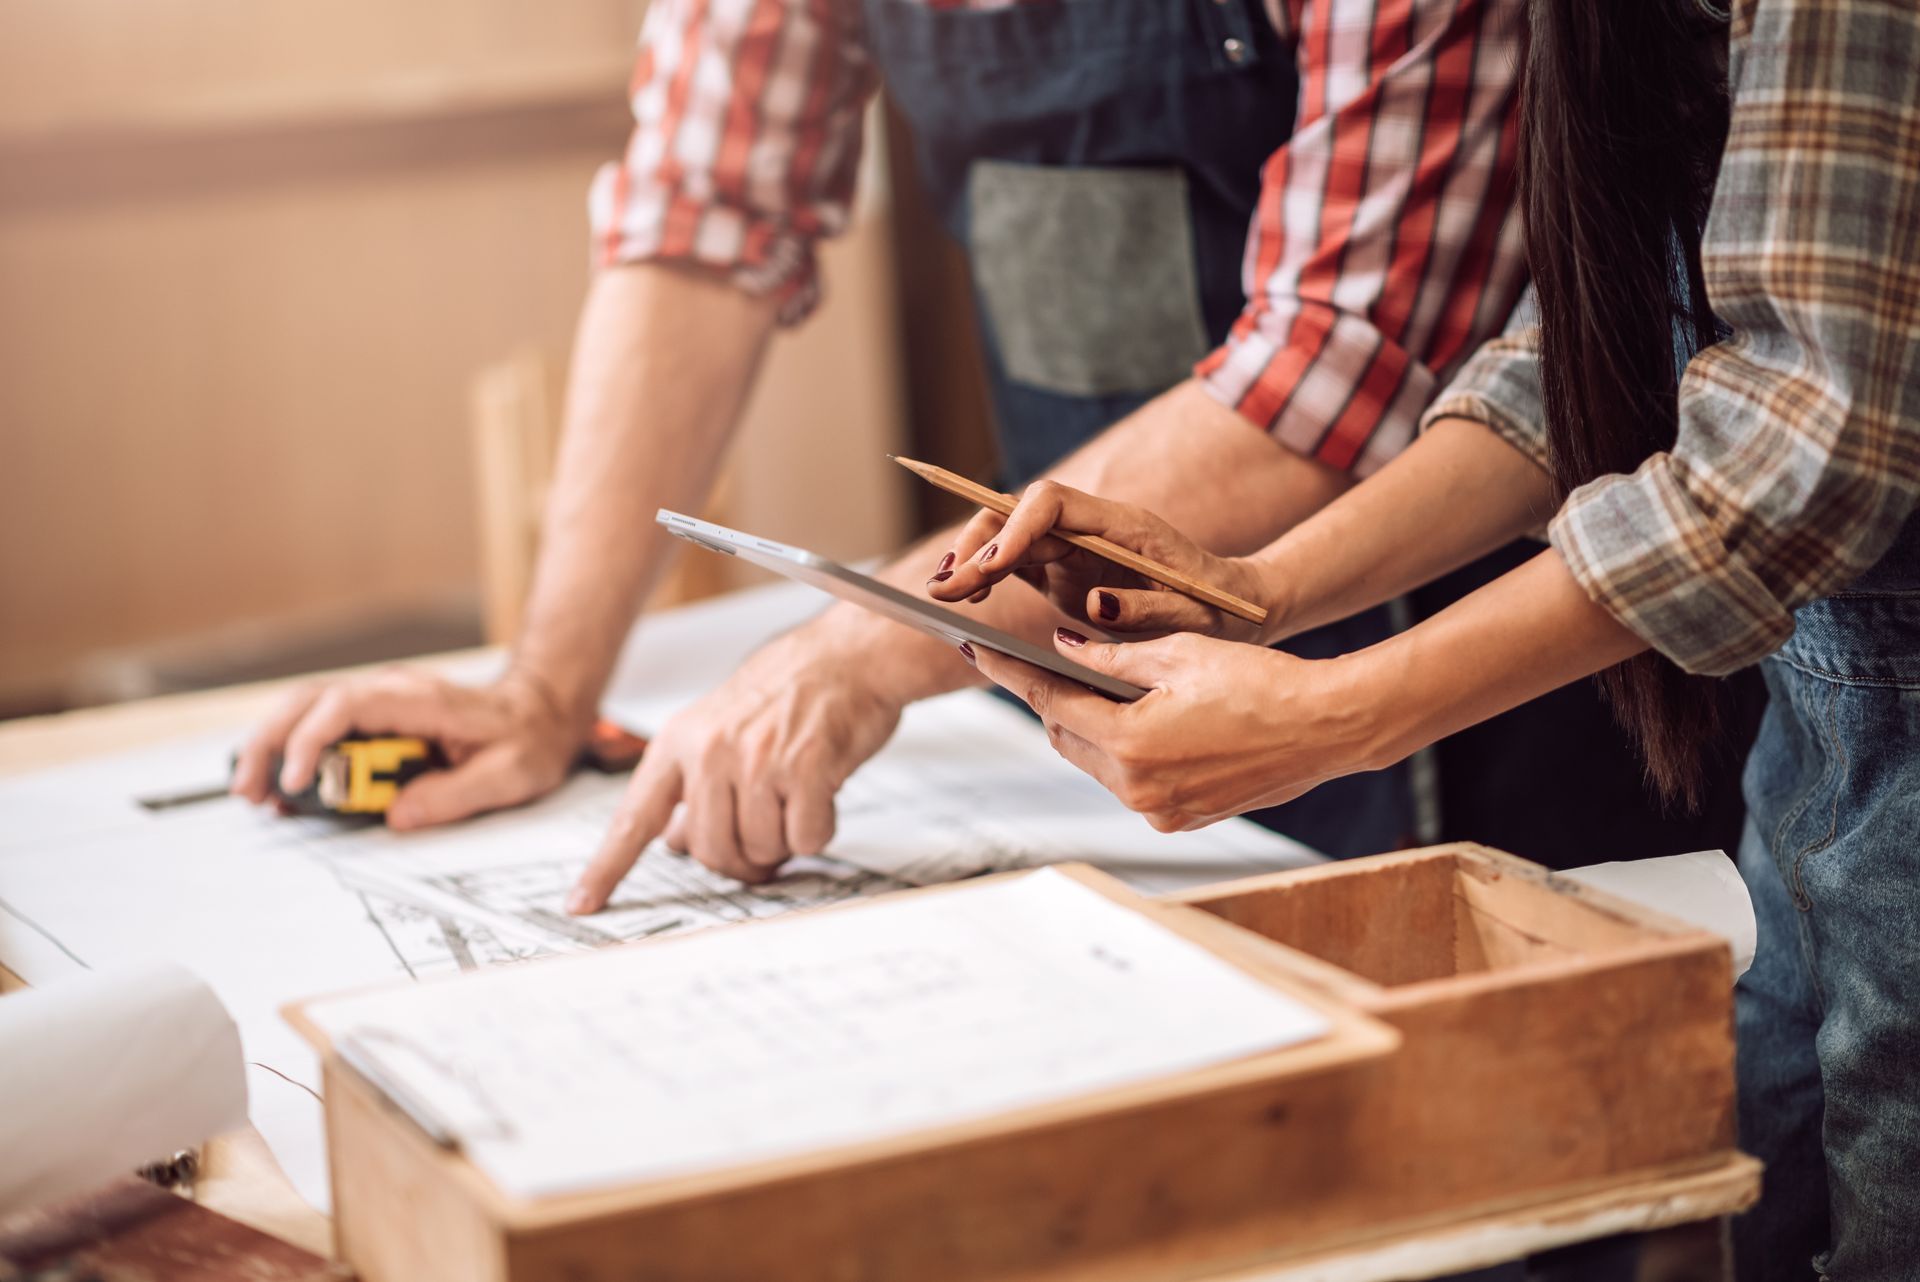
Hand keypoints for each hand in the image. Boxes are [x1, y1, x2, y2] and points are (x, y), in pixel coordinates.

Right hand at [231, 667, 583, 829]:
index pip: (346, 705)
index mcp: (421, 700)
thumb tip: (397, 816)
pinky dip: (298, 755)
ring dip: (274, 748)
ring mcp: (382, 703)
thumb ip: (453, 794)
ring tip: (256, 794)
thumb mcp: (509, 774)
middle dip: (270, 742)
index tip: (298, 781)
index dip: (312, 739)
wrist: (544, 710)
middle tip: (249, 789)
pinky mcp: (379, 720)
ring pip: (308, 711)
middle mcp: (393, 693)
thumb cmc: (529, 737)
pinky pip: (326, 729)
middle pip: (309, 701)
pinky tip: (288, 790)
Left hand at [566, 629, 902, 909]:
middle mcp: (711, 750)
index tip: (583, 903)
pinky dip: (818, 830)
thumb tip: (674, 839)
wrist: (846, 656)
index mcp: (680, 742)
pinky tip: (821, 796)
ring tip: (796, 799)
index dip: (607, 867)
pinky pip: (804, 839)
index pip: (635, 817)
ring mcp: (756, 760)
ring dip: (784, 840)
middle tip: (767, 835)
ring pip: (759, 849)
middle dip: (741, 857)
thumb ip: (692, 786)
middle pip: (709, 850)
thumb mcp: (719, 729)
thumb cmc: (788, 692)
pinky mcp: (804, 769)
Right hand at [925, 480, 1275, 642]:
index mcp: (1121, 524)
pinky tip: (965, 601)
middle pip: (1014, 514)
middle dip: (975, 545)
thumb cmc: (1219, 610)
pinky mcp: (1063, 570)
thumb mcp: (1194, 615)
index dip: (1013, 528)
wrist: (1232, 608)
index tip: (988, 567)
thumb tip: (1094, 603)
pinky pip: (1012, 563)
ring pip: (1005, 537)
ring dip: (970, 561)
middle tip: (944, 589)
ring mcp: (1073, 546)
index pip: (1049, 503)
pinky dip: (983, 578)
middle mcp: (1089, 526)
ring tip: (942, 596)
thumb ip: (1147, 607)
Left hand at [962, 628, 1395, 831]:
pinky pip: (1130, 783)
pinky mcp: (1180, 819)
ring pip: (1095, 763)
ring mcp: (1159, 810)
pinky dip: (1122, 752)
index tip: (978, 650)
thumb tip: (1064, 648)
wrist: (1326, 727)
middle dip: (1051, 701)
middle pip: (1065, 738)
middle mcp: (1138, 787)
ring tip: (1092, 688)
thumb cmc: (1261, 681)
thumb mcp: (1179, 653)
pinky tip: (1135, 721)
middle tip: (1041, 662)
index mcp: (1131, 742)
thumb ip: (1112, 655)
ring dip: (1088, 728)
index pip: (1050, 702)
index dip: (1011, 673)